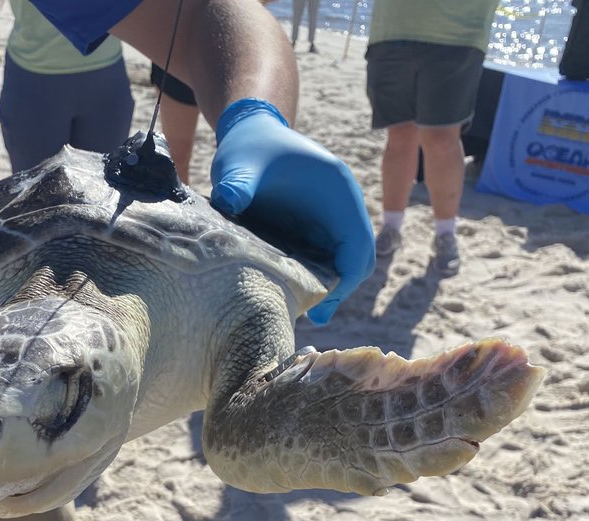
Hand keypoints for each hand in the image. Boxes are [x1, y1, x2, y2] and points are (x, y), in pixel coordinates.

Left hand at [210, 99, 373, 324]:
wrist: (249, 135)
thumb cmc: (250, 148)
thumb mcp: (240, 165)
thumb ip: (238, 184)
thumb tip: (230, 202)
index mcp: (338, 192)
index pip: (358, 246)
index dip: (346, 280)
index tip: (320, 304)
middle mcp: (341, 208)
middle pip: (356, 261)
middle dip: (338, 291)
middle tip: (310, 317)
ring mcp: (329, 220)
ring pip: (340, 265)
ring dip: (324, 288)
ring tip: (294, 311)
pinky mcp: (313, 230)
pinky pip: (322, 262)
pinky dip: (310, 280)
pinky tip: (285, 295)